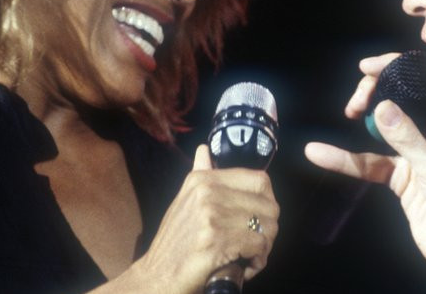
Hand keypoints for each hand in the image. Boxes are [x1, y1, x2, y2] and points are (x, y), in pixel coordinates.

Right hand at [111, 144, 278, 293]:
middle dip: (269, 229)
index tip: (260, 220)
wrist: (157, 275)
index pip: (260, 180)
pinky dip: (258, 260)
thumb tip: (204, 150)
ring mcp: (212, 215)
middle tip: (257, 244)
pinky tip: (246, 267)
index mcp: (203, 180)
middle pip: (268, 206)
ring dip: (264, 247)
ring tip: (250, 256)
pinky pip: (258, 246)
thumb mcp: (184, 201)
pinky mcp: (216, 241)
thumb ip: (200, 175)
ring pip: (266, 227)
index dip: (267, 203)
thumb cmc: (175, 242)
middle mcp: (208, 192)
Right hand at [304, 53, 425, 292]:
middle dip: (377, 93)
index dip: (398, 70)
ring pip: (383, 129)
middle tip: (358, 98)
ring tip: (347, 111)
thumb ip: (407, 137)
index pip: (424, 86)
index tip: (370, 67)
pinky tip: (321, 153)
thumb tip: (380, 106)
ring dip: (363, 120)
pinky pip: (369, 164)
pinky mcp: (401, 177)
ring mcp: (417, 155)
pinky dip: (345, 160)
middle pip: (400, 102)